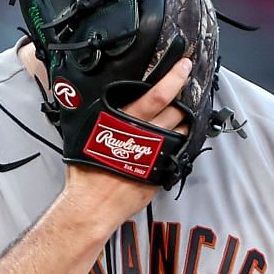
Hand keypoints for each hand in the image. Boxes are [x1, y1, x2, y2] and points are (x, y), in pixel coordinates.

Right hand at [55, 56, 192, 230]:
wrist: (92, 207)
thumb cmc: (85, 173)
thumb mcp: (83, 136)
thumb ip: (96, 118)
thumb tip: (95, 103)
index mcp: (124, 122)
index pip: (156, 95)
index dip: (174, 78)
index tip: (184, 66)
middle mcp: (145, 136)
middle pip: (176, 110)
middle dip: (185, 98)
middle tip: (190, 89)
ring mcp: (157, 155)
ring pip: (182, 130)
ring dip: (186, 122)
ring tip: (184, 116)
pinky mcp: (162, 172)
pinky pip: (179, 152)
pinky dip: (182, 143)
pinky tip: (179, 140)